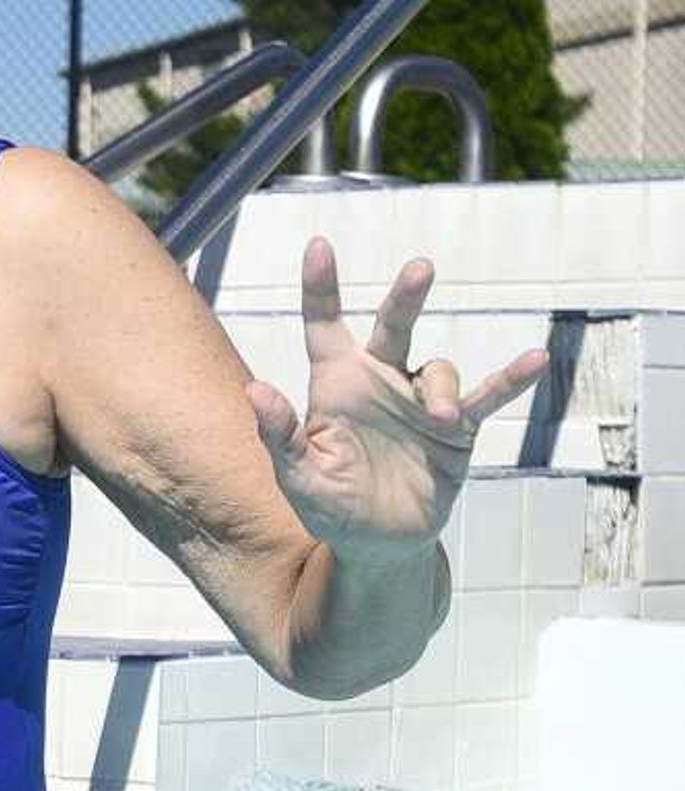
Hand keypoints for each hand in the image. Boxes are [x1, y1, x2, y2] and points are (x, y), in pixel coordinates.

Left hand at [249, 239, 548, 561]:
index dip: (320, 288)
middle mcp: (380, 382)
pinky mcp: (458, 429)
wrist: (378, 545)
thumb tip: (255, 392)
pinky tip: (535, 360)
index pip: (325, 327)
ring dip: (441, 390)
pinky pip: (488, 397)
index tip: (319, 246)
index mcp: (336, 385)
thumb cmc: (330, 506)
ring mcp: (421, 402)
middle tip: (420, 269)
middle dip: (406, 296)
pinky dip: (510, 379)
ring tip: (442, 418)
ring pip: (437, 369)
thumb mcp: (296, 475)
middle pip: (393, 325)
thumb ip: (279, 434)